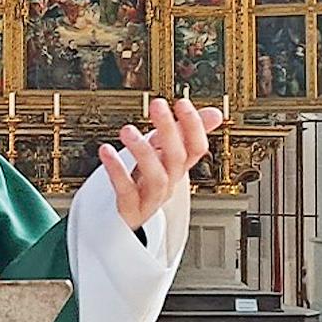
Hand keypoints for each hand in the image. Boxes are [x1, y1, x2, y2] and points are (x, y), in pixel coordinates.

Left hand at [98, 98, 223, 230]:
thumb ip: (185, 133)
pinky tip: (106, 150)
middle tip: (158, 106)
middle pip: (176, 158)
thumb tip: (215, 113)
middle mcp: (169, 182)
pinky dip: (117, 171)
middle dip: (169, 131)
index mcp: (178, 167)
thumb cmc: (147, 181)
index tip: (182, 102)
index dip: (194, 127)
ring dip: (143, 152)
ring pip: (156, 177)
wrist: (130, 218)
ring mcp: (151, 197)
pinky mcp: (131, 208)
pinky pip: (126, 191)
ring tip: (128, 130)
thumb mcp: (166, 155)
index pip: (196, 148)